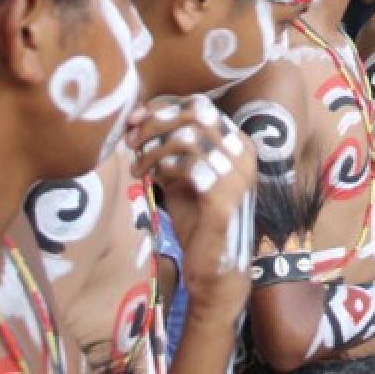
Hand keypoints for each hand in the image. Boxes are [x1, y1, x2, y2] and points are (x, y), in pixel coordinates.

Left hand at [126, 95, 257, 316]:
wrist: (215, 269)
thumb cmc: (198, 224)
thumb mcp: (182, 179)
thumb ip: (169, 152)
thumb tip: (139, 124)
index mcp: (238, 144)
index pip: (201, 107)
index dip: (164, 108)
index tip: (134, 121)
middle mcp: (243, 154)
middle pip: (195, 115)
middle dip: (156, 123)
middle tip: (131, 141)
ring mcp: (237, 174)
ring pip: (188, 137)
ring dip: (154, 148)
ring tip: (137, 167)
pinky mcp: (224, 196)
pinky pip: (188, 165)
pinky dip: (162, 167)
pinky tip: (149, 179)